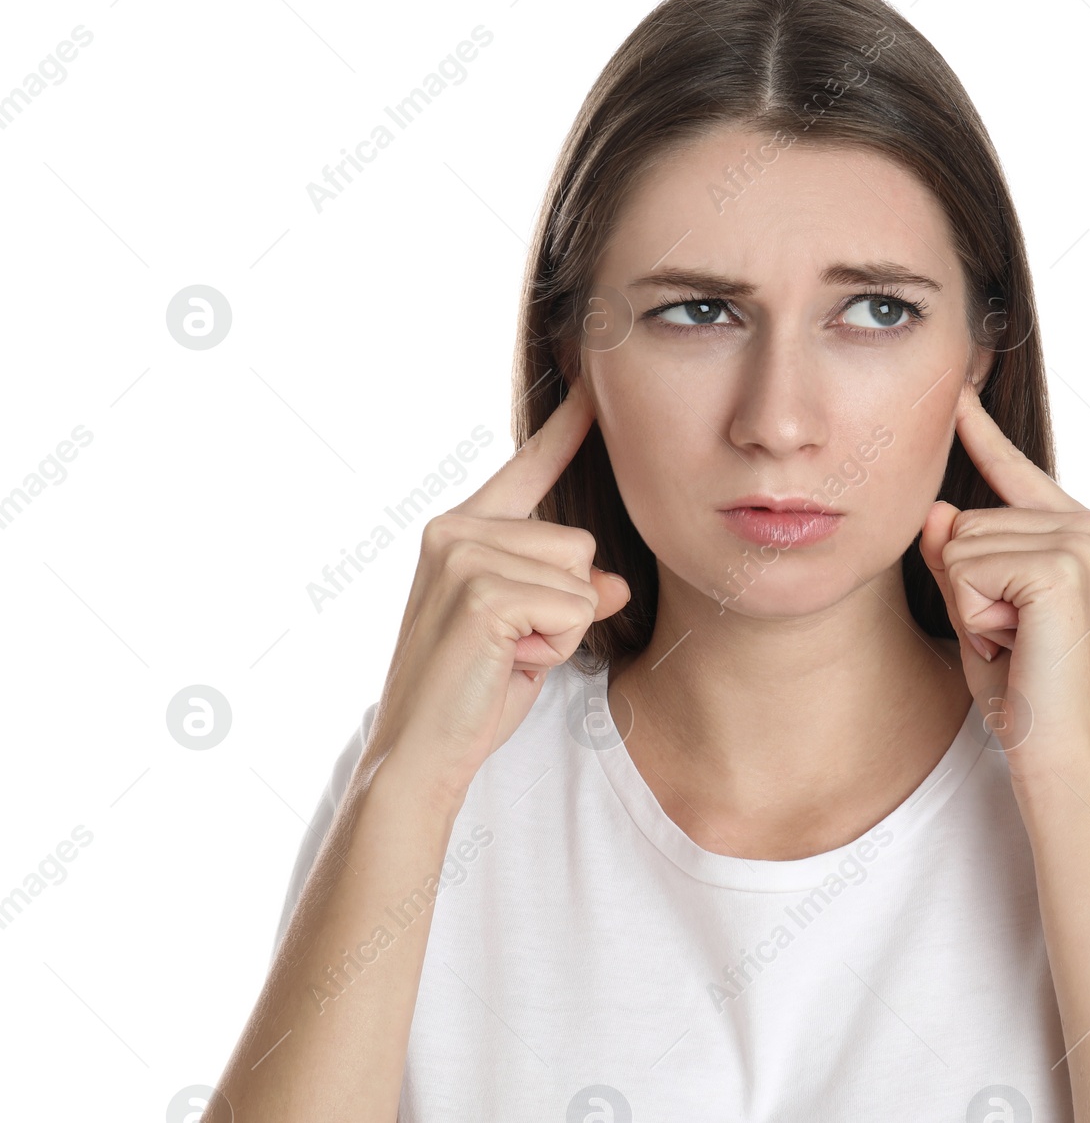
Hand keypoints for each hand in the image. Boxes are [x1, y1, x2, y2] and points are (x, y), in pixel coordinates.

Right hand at [363, 382, 631, 806]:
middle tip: (509, 647)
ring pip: (580, 577)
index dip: (565, 428)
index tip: (593, 384)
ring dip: (559, 631)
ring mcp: (462, 554)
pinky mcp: (479, 589)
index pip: (528, 468)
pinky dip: (552, 647)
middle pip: (581, 543)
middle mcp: (455, 528)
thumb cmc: (475, 695)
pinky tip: (504, 664)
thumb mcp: (536, 632)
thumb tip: (616, 584)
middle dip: (565, 607)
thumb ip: (570, 591)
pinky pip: (571, 607)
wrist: (423, 754)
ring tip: (503, 656)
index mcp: (463, 529)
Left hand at [918, 380, 1089, 787]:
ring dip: (971, 606)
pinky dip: (975, 615)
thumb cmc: (1025, 693)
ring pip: (960, 543)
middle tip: (1010, 639)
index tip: (959, 390)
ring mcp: (1081, 541)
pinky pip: (966, 566)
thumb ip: (960, 555)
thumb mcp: (979, 612)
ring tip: (1016, 645)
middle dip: (966, 586)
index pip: (1014, 473)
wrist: (1061, 757)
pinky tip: (1015, 645)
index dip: (981, 435)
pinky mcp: (1061, 565)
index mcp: (1082, 531)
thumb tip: (936, 511)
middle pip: (966, 519)